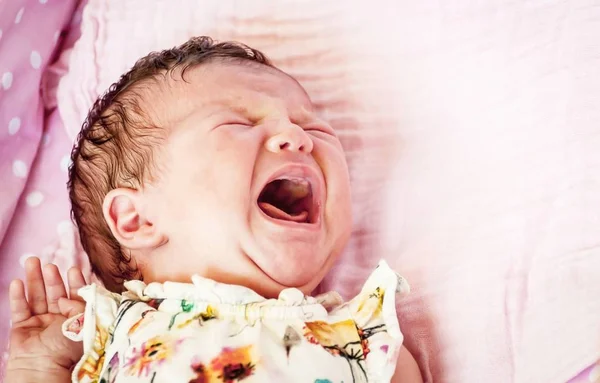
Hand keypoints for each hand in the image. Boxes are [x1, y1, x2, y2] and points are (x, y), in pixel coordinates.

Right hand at [6, 257, 86, 381]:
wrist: (44, 367)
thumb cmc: (67, 348)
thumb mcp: (82, 322)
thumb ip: (78, 305)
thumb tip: (66, 298)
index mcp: (76, 320)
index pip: (76, 296)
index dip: (75, 282)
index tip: (73, 268)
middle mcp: (58, 321)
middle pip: (55, 294)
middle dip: (52, 277)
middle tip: (49, 264)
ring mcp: (40, 324)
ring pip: (37, 297)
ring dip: (34, 279)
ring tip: (32, 262)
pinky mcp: (22, 328)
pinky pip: (19, 309)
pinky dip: (17, 295)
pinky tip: (17, 282)